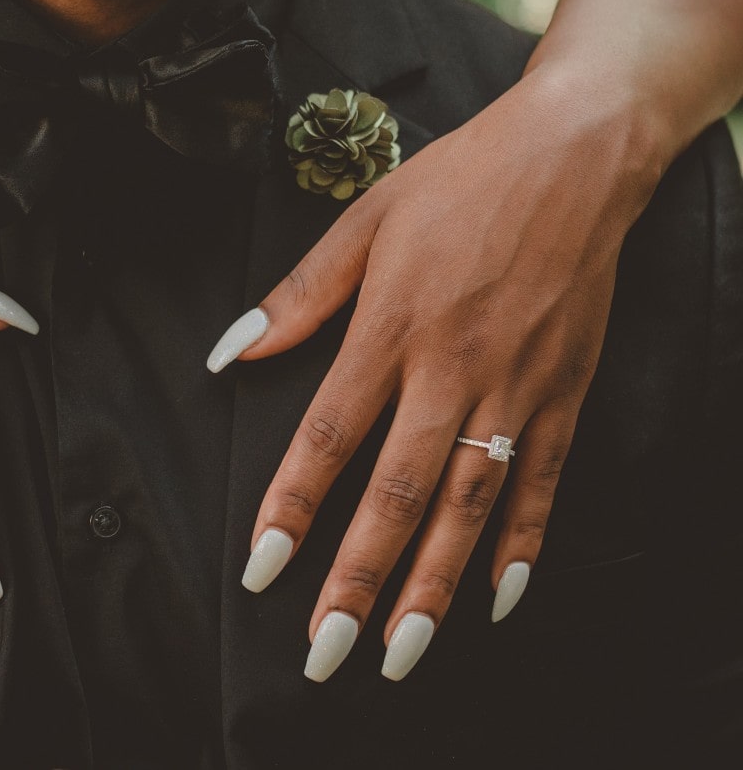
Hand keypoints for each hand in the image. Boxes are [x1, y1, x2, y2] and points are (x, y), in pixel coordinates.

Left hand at [208, 69, 662, 680]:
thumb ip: (297, 297)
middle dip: (359, 577)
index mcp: (393, 327)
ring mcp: (516, 385)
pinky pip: (543, 479)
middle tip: (326, 649)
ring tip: (402, 649)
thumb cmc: (459, 183)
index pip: (330, 435)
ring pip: (469, 501)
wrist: (575, 154)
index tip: (261, 568)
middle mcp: (454, 367)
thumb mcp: (363, 221)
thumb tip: (230, 352)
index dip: (292, 507)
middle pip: (398, 490)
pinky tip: (497, 596)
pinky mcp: (564, 390)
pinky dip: (522, 541)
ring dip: (434, 581)